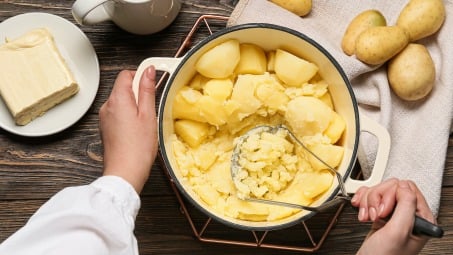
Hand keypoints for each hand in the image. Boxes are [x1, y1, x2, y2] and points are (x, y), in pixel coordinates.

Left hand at [99, 66, 157, 192]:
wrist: (125, 172)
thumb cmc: (138, 147)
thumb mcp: (148, 115)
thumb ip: (147, 90)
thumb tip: (148, 71)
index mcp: (117, 99)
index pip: (126, 75)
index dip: (140, 76)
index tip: (152, 83)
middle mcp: (107, 106)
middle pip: (123, 88)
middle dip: (138, 93)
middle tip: (151, 108)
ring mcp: (105, 118)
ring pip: (121, 101)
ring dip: (134, 106)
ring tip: (145, 122)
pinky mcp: (106, 128)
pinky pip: (118, 114)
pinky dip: (128, 116)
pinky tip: (137, 129)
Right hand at [351, 178, 434, 254]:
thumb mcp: (397, 231)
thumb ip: (405, 205)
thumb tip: (403, 185)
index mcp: (421, 218)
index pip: (407, 188)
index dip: (391, 196)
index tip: (384, 211)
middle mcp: (409, 214)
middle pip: (391, 187)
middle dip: (377, 199)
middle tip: (375, 215)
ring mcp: (394, 214)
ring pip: (379, 191)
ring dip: (368, 202)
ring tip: (367, 217)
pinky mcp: (381, 214)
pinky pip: (370, 196)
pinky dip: (363, 202)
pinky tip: (362, 212)